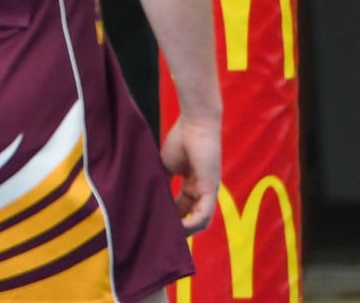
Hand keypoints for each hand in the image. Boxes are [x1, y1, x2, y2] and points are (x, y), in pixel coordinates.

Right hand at [163, 112, 221, 233]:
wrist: (195, 124)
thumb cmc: (182, 140)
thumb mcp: (166, 164)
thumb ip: (161, 180)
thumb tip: (148, 195)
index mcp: (193, 184)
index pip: (183, 207)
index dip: (171, 217)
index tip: (157, 222)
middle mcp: (203, 191)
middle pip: (192, 216)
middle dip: (178, 227)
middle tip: (162, 235)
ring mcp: (208, 191)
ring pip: (200, 220)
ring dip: (186, 230)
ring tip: (170, 235)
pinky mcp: (211, 189)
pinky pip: (204, 213)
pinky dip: (193, 223)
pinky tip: (180, 228)